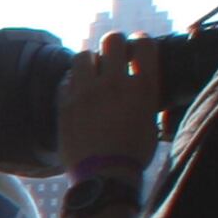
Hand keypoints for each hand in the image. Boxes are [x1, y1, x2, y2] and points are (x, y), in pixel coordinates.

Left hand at [57, 38, 162, 175]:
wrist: (103, 177)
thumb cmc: (133, 154)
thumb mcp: (151, 121)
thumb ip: (144, 96)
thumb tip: (139, 84)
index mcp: (142, 86)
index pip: (144, 44)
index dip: (141, 42)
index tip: (137, 46)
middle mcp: (114, 83)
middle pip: (112, 40)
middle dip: (114, 44)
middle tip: (114, 55)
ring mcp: (87, 92)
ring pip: (84, 55)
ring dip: (90, 60)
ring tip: (93, 72)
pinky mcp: (65, 104)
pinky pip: (67, 79)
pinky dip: (73, 81)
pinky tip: (78, 91)